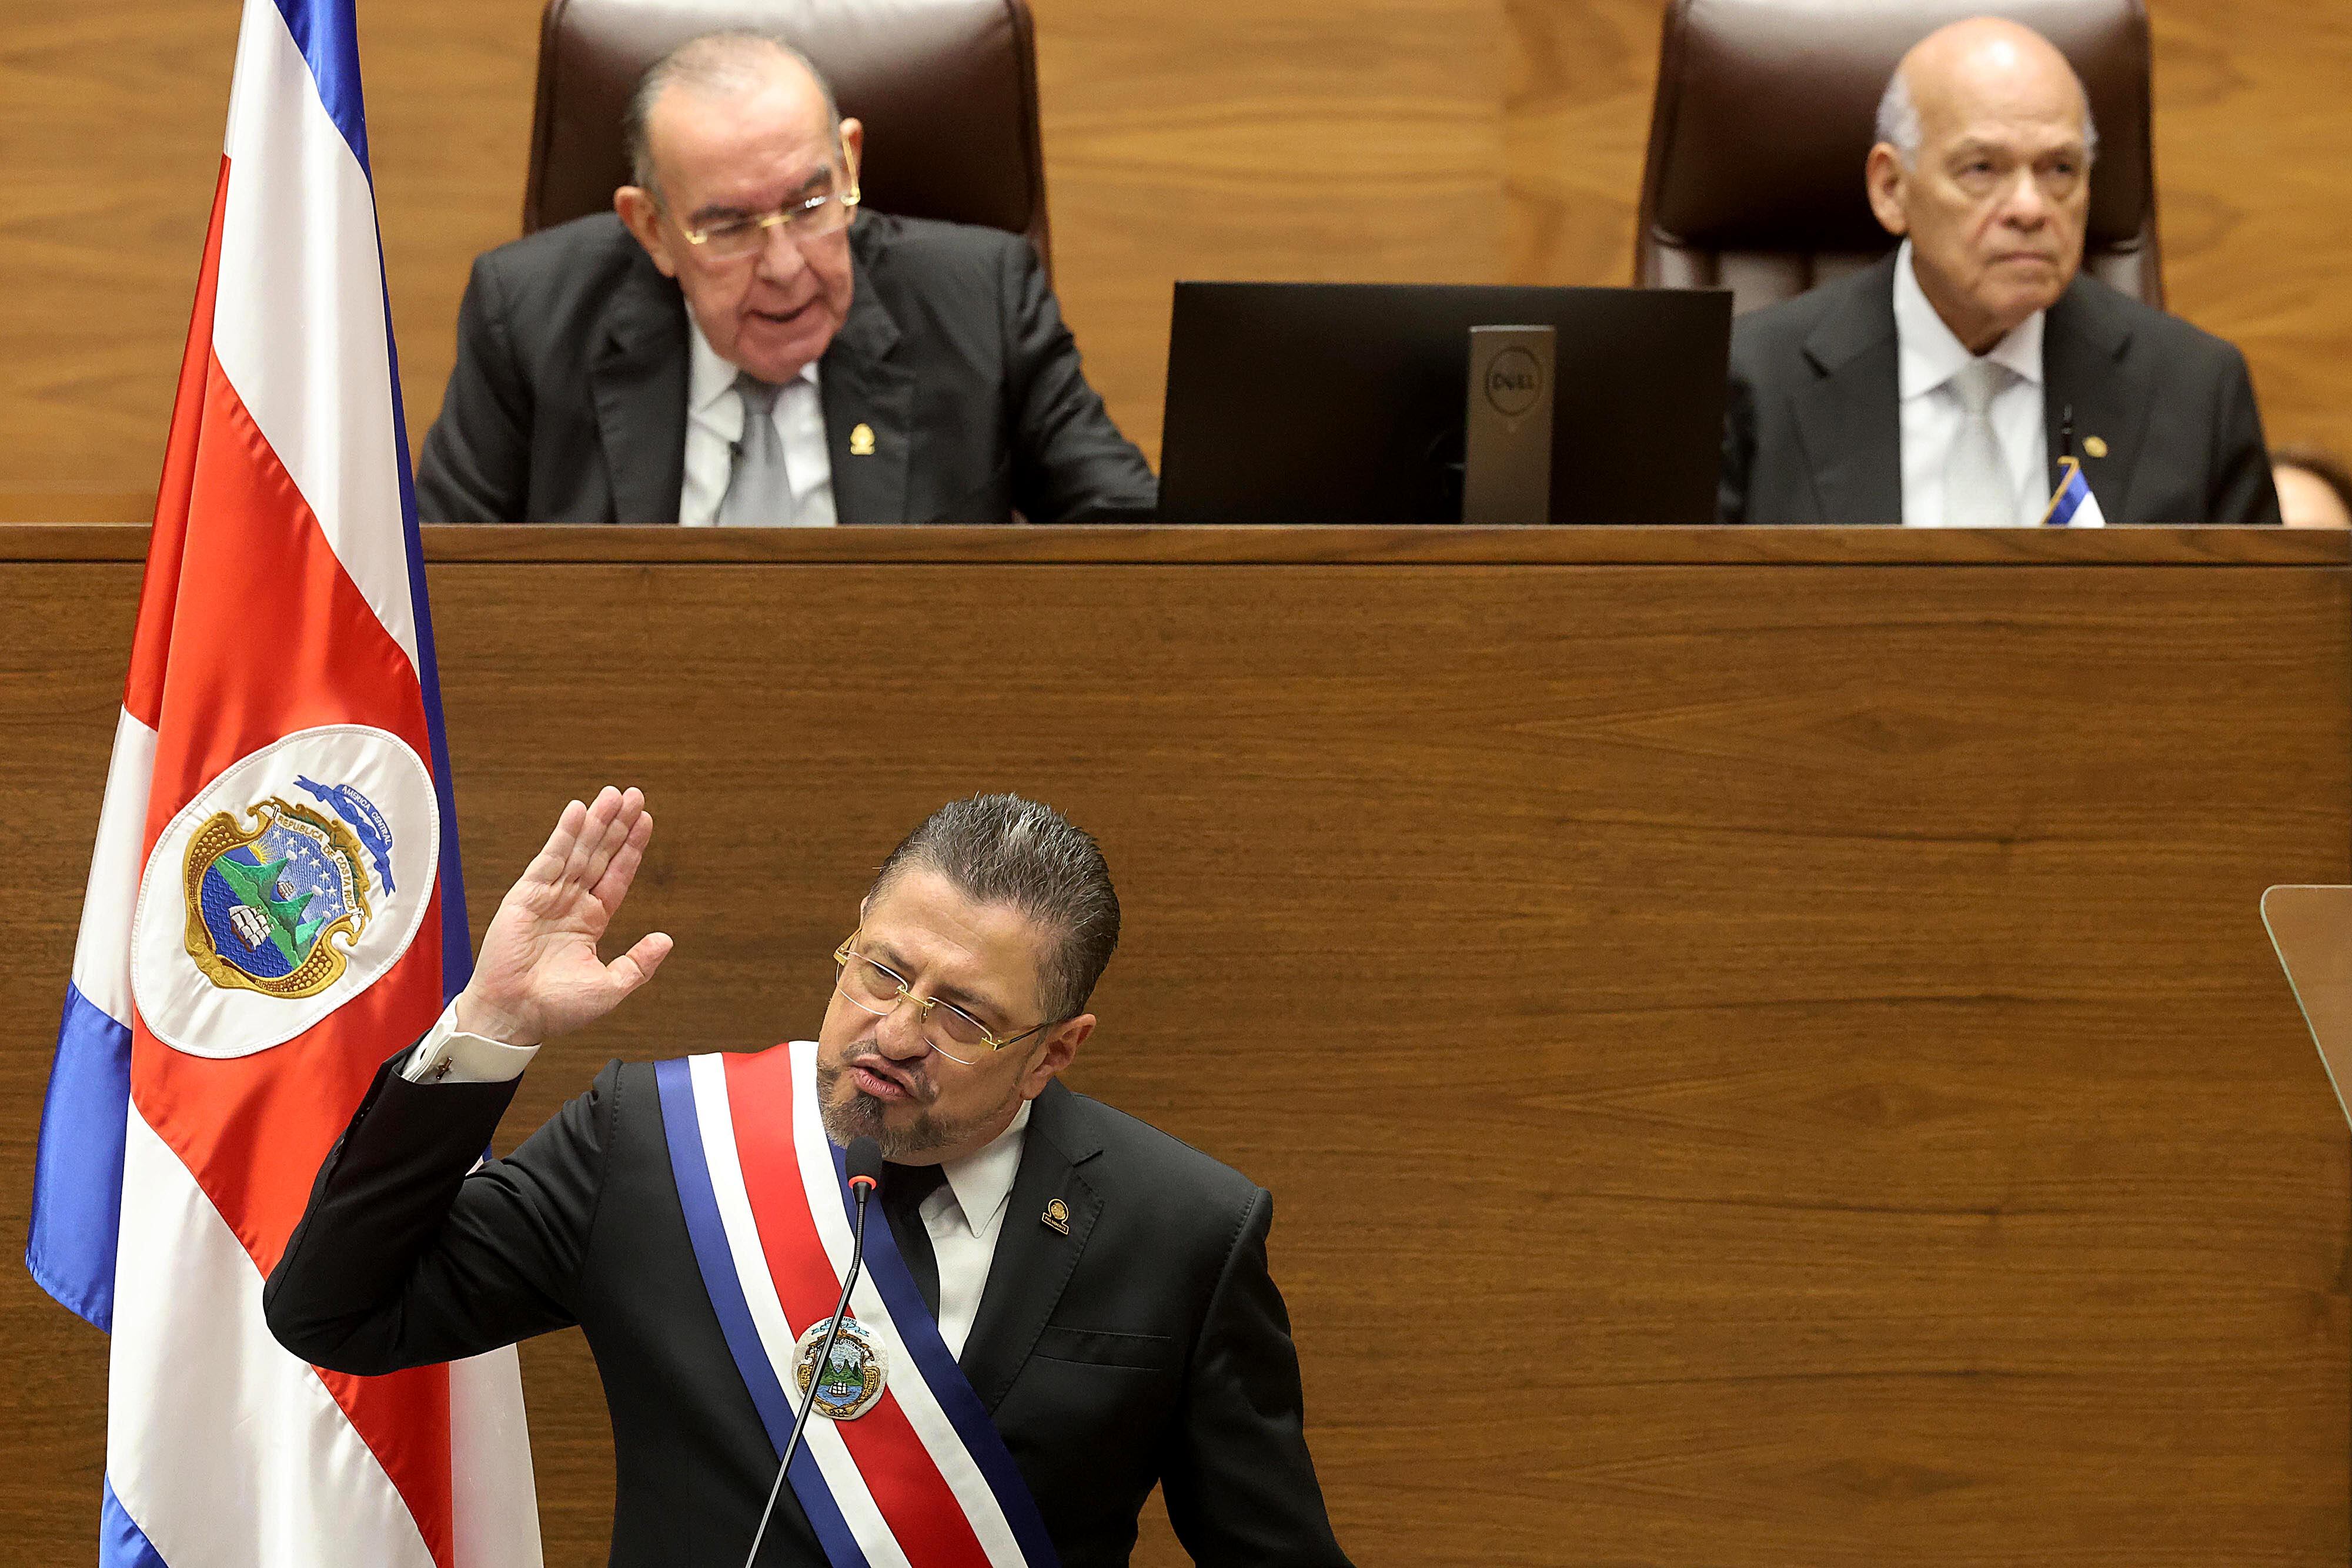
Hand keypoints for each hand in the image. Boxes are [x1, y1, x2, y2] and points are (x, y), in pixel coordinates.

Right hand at [453, 786, 673, 1045]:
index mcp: (590, 922)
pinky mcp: (526, 896)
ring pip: (577, 851)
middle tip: (634, 795)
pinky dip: (563, 835)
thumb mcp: (610, 987)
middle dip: (617, 825)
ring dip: (595, 822)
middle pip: (599, 855)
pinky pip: (548, 860)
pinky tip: (578, 812)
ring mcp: (548, 897)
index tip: (645, 821)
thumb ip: (639, 963)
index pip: (616, 876)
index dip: (631, 848)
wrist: (514, 1017)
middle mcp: (570, 904)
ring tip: (613, 795)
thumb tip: (666, 940)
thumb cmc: (556, 1008)